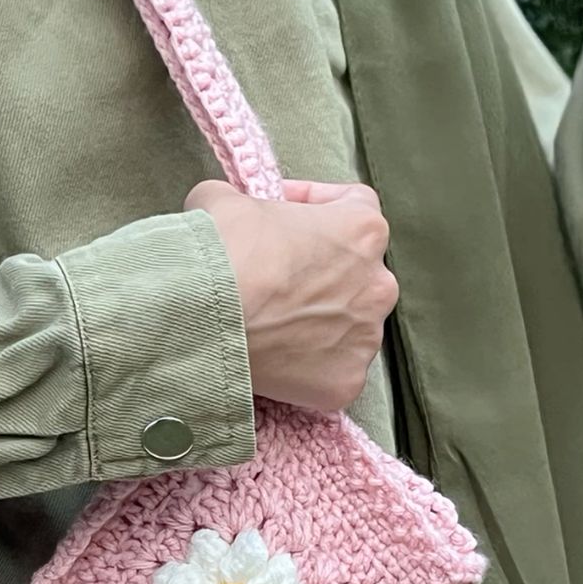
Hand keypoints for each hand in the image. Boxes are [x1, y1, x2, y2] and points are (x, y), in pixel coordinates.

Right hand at [185, 178, 398, 412]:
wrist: (205, 319)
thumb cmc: (223, 254)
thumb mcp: (223, 201)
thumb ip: (240, 201)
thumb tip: (228, 208)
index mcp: (362, 230)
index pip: (355, 206)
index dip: (317, 208)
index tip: (287, 215)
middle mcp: (377, 284)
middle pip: (357, 275)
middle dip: (322, 274)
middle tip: (277, 279)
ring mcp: (365, 338)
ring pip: (348, 328)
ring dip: (320, 324)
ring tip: (275, 326)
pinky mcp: (346, 383)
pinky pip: (332, 372)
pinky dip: (310, 368)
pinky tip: (279, 361)